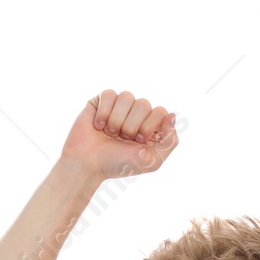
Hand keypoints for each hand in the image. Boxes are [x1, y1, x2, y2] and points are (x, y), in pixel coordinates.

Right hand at [61, 90, 179, 181]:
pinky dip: (103, 113)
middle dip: (131, 126)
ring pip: (126, 96)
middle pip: (144, 103)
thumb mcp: (151, 161)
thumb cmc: (118, 165)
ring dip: (116, 120)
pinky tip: (98, 126)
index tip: (138, 142)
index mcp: (151, 127)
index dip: (149, 127)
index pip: (160, 112)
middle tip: (122, 139)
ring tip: (110, 133)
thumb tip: (172, 115)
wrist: (87, 164)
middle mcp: (136, 114)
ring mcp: (119, 107)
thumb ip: (169, 142)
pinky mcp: (101, 101)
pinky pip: (109, 94)